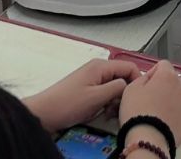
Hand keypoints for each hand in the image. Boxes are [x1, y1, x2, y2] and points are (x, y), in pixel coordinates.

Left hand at [22, 58, 140, 132]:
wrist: (44, 113)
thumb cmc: (67, 104)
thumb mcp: (97, 97)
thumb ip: (117, 88)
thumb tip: (129, 85)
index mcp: (101, 66)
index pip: (130, 66)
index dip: (136, 82)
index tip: (135, 98)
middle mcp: (97, 68)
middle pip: (122, 76)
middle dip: (124, 93)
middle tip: (118, 108)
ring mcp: (92, 78)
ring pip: (114, 86)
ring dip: (115, 100)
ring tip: (108, 112)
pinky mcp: (88, 88)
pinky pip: (105, 92)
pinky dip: (107, 102)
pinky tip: (102, 112)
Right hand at [119, 60, 180, 147]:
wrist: (148, 138)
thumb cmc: (137, 112)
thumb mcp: (131, 88)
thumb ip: (142, 77)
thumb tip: (150, 78)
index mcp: (166, 75)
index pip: (162, 64)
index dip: (153, 73)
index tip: (146, 84)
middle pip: (174, 78)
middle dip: (165, 84)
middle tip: (152, 98)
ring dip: (175, 95)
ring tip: (163, 108)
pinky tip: (176, 114)